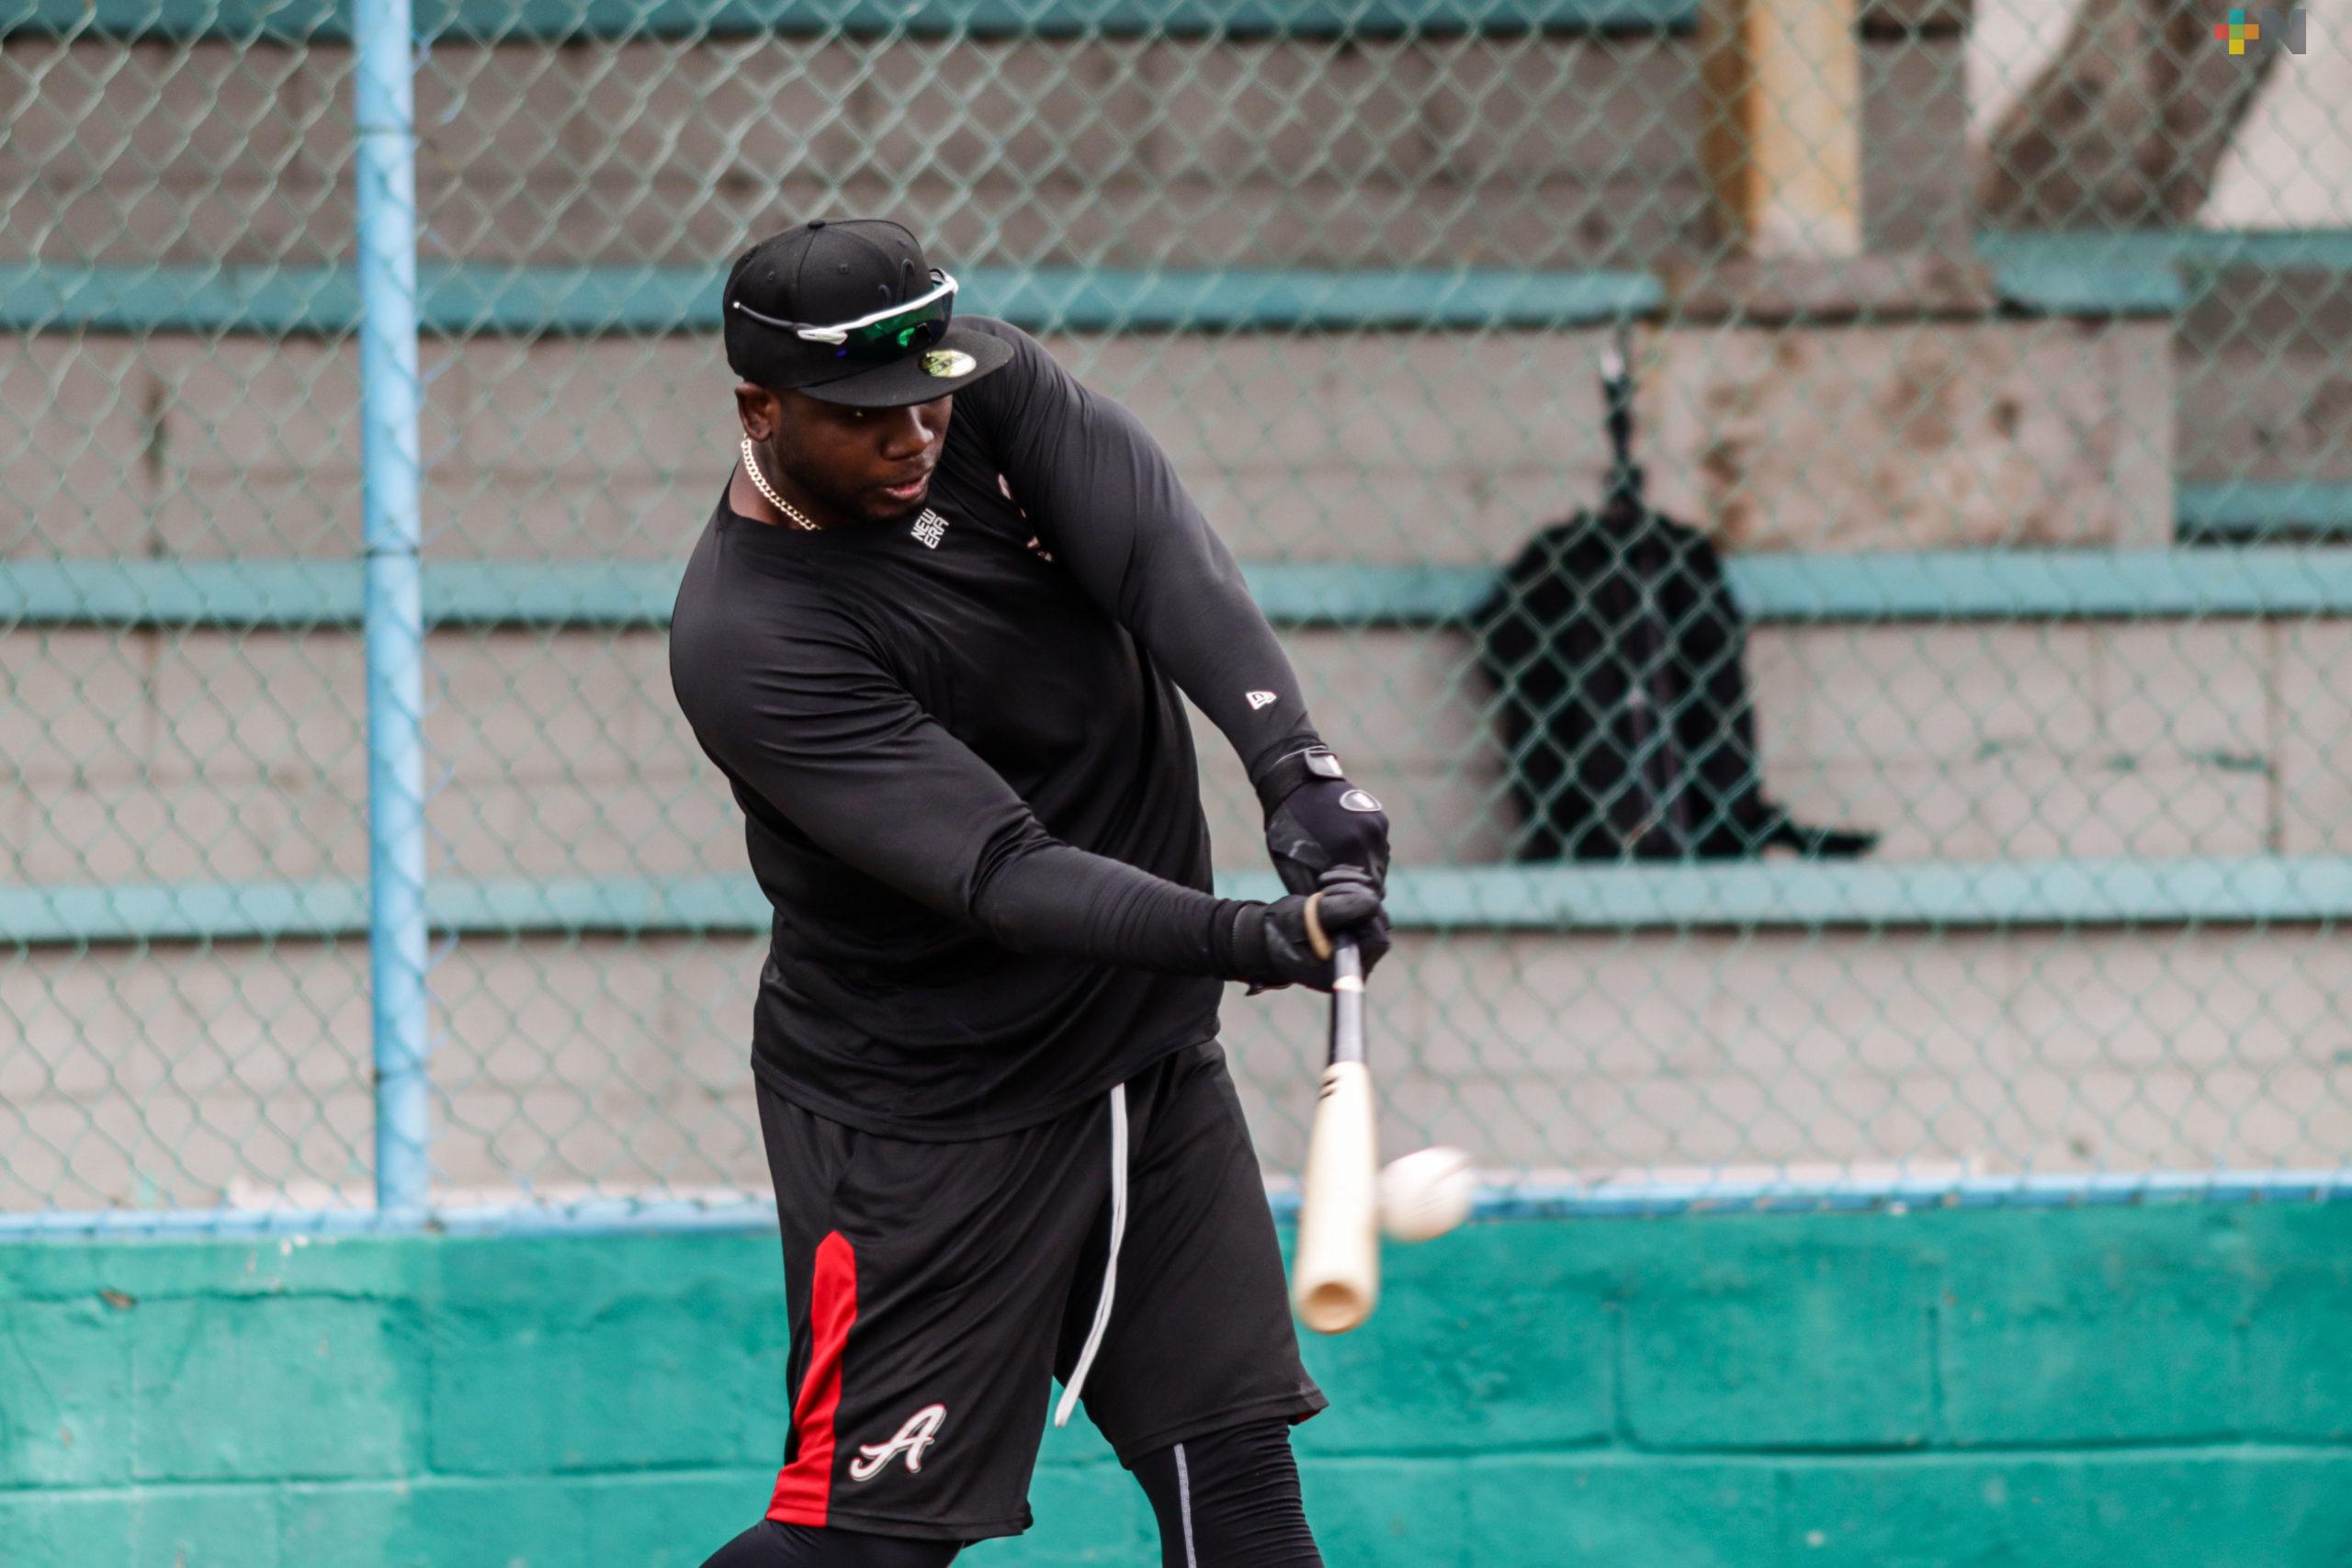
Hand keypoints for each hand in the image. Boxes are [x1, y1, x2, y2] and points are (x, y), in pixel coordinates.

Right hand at [1233, 866, 1391, 991]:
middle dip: (1354, 895)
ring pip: (1371, 907)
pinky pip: (1363, 901)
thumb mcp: (1301, 920)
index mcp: (1344, 969)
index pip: (1377, 940)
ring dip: (1350, 886)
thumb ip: (1336, 911)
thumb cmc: (1279, 932)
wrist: (1263, 935)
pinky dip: (1349, 884)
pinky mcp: (1352, 926)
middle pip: (1377, 921)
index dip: (1363, 914)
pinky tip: (1327, 881)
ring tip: (1323, 883)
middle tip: (1325, 887)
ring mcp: (1355, 943)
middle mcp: (1354, 959)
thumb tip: (1372, 901)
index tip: (1333, 897)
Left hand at [1261, 747, 1390, 895]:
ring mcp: (1377, 825)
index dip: (1354, 904)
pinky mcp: (1379, 818)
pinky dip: (1366, 855)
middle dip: (1360, 890)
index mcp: (1349, 848)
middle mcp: (1370, 836)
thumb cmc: (1286, 825)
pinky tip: (1346, 852)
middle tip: (1340, 893)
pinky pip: (1379, 848)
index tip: (1341, 906)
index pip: (1366, 893)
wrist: (1295, 781)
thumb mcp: (1292, 863)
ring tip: (1341, 872)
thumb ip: (1314, 890)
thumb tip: (1327, 915)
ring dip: (1364, 873)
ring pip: (1380, 865)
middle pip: (1376, 881)